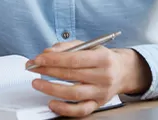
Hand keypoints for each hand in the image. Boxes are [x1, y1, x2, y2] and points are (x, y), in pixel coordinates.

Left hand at [26, 41, 151, 116]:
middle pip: (71, 75)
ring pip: (73, 93)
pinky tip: (52, 103)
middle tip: (33, 68)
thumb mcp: (89, 46)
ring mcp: (101, 92)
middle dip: (48, 70)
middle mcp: (104, 76)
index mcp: (103, 58)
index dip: (53, 59)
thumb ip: (68, 47)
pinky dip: (64, 108)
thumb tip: (47, 52)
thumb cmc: (104, 58)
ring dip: (51, 89)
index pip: (74, 59)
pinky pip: (80, 110)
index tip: (38, 59)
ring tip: (37, 83)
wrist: (124, 72)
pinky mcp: (98, 104)